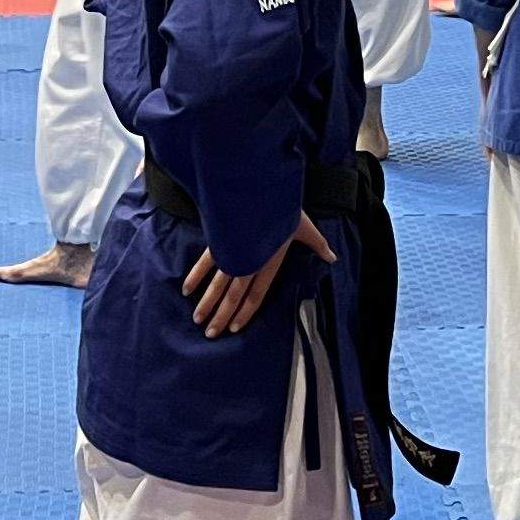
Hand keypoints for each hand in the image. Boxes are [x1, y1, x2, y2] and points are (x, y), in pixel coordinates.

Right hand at [180, 214, 334, 338]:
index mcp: (268, 262)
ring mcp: (231, 252)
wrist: (259, 185)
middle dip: (222, 315)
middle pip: (234, 295)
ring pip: (217, 284)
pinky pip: (205, 262)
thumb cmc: (284, 206)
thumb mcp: (305, 226)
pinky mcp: (219, 239)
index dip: (245, 312)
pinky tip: (187, 290)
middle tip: (210, 334)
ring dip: (207, 302)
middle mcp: (248, 262)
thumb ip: (317, 244)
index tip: (234, 328)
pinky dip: (196, 275)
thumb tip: (333, 258)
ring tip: (198, 319)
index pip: (256, 294)